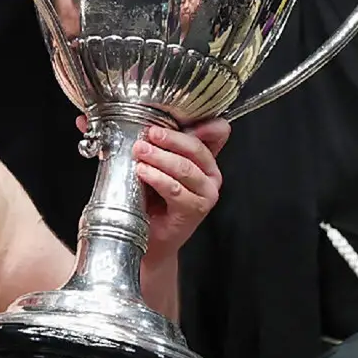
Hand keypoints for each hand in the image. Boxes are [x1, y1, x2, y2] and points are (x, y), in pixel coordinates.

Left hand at [133, 120, 228, 258]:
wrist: (153, 238)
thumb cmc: (155, 201)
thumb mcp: (159, 167)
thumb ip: (161, 148)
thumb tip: (147, 126)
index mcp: (206, 159)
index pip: (217, 133)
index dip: (206, 124)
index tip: (179, 119)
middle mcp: (211, 175)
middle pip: (196, 148)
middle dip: (170, 138)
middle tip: (148, 134)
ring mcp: (206, 194)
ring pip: (185, 168)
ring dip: (160, 157)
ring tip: (140, 152)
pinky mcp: (195, 210)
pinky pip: (175, 189)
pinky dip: (157, 178)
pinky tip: (143, 172)